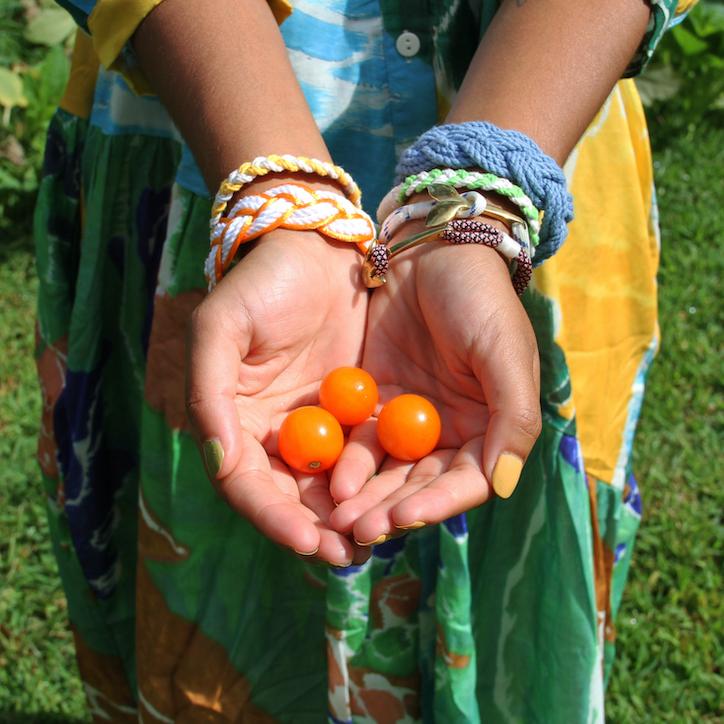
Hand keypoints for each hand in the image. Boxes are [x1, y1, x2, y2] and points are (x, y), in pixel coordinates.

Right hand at [186, 228, 369, 565]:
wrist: (315, 248)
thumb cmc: (260, 284)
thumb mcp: (220, 328)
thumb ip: (210, 394)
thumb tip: (217, 463)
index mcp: (233, 422)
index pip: (246, 484)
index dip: (272, 516)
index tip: (306, 541)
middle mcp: (272, 434)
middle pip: (288, 496)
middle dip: (316, 529)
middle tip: (348, 555)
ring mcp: (315, 426)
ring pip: (328, 484)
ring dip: (348, 515)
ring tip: (374, 540)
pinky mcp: (353, 412)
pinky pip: (363, 454)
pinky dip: (376, 480)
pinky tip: (396, 499)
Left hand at [329, 220, 540, 544]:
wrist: (431, 249)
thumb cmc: (478, 298)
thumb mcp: (504, 351)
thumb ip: (512, 418)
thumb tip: (504, 486)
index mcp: (490, 427)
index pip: (467, 481)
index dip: (438, 504)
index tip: (404, 517)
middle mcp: (450, 432)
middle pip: (421, 485)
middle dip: (391, 509)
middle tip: (358, 530)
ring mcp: (410, 419)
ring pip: (387, 470)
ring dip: (364, 494)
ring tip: (338, 514)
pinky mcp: (375, 401)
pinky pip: (360, 438)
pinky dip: (346, 460)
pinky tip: (327, 475)